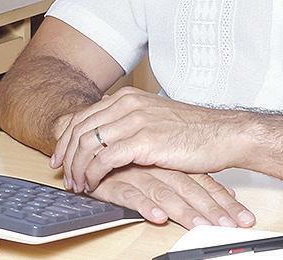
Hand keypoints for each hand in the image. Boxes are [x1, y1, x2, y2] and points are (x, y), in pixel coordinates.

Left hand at [52, 87, 238, 192]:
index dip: (66, 140)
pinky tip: (93, 185)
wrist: (222, 134)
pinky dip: (93, 174)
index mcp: (127, 97)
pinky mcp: (143, 141)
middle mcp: (127, 104)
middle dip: (67, 156)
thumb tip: (108, 129)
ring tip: (78, 185)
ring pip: (88, 144)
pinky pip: (105, 159)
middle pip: (80, 129)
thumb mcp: (154, 117)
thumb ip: (129, 120)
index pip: (83, 117)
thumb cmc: (193, 130)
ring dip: (78, 168)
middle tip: (63, 175)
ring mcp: (134, 120)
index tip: (60, 159)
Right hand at [87, 165, 253, 228]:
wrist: (97, 138)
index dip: (223, 202)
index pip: (204, 184)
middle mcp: (159, 168)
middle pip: (190, 191)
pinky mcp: (116, 182)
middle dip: (211, 211)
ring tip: (201, 226)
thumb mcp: (168, 166)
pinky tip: (158, 217)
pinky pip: (131, 195)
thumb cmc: (132, 157)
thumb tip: (229, 193)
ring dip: (184, 212)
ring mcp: (138, 174)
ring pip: (165, 195)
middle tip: (229, 227)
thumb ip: (194, 180)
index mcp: (174, 164)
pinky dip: (145, 206)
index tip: (243, 219)